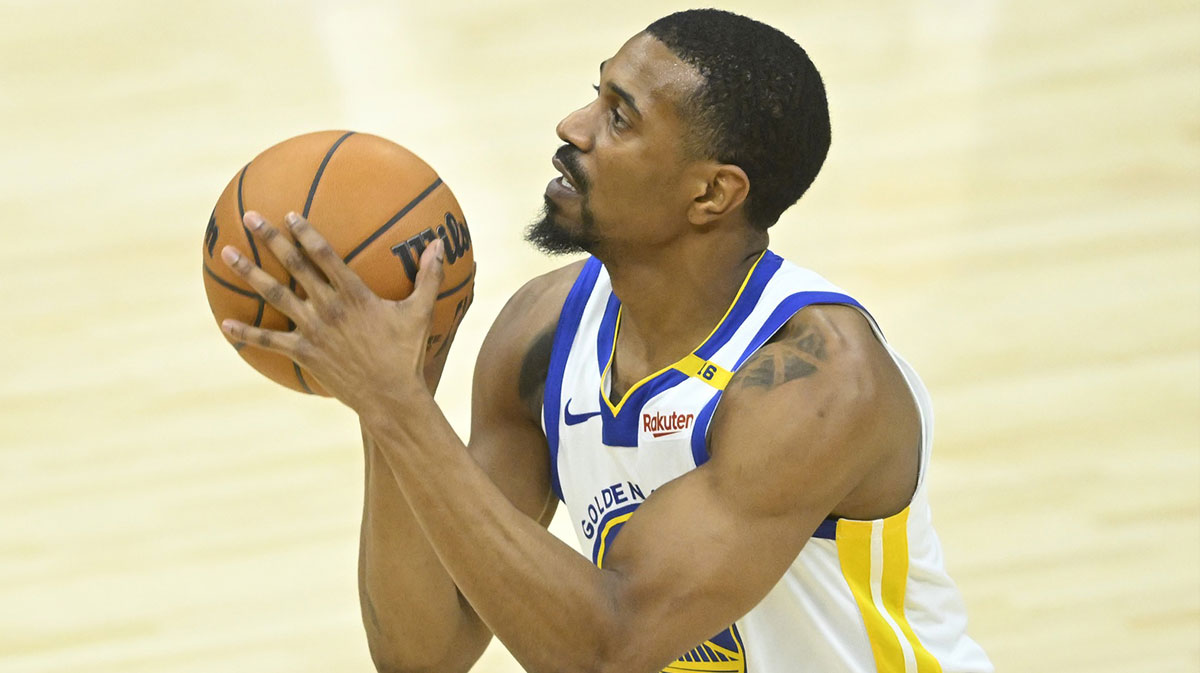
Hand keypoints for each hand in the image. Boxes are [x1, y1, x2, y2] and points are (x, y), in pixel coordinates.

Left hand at [219, 211, 443, 414]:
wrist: (390, 396)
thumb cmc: (407, 354)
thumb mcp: (421, 312)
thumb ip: (429, 276)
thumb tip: (439, 244)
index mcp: (354, 294)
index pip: (325, 254)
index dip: (306, 232)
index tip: (289, 214)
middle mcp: (328, 307)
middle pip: (293, 266)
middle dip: (270, 239)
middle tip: (250, 217)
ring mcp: (312, 330)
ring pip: (274, 295)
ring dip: (249, 273)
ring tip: (227, 254)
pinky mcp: (304, 352)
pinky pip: (269, 341)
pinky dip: (245, 333)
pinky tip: (224, 324)